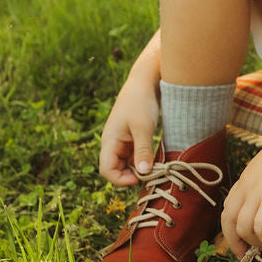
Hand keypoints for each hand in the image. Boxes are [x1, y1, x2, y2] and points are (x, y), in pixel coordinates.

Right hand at [99, 70, 159, 186]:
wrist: (145, 82)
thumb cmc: (141, 102)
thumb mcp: (144, 127)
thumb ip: (143, 150)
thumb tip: (144, 173)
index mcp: (109, 141)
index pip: (106, 170)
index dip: (120, 179)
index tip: (140, 178)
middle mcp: (112, 143)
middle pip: (115, 169)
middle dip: (130, 176)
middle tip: (151, 174)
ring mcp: (121, 141)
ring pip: (125, 164)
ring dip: (137, 169)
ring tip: (154, 167)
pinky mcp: (130, 139)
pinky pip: (132, 156)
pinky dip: (141, 161)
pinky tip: (154, 159)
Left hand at [219, 121, 261, 256]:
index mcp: (247, 178)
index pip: (228, 209)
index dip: (233, 231)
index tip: (247, 243)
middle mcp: (246, 185)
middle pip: (227, 222)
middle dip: (236, 244)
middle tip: (252, 255)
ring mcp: (257, 190)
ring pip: (243, 229)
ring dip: (260, 242)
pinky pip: (261, 228)